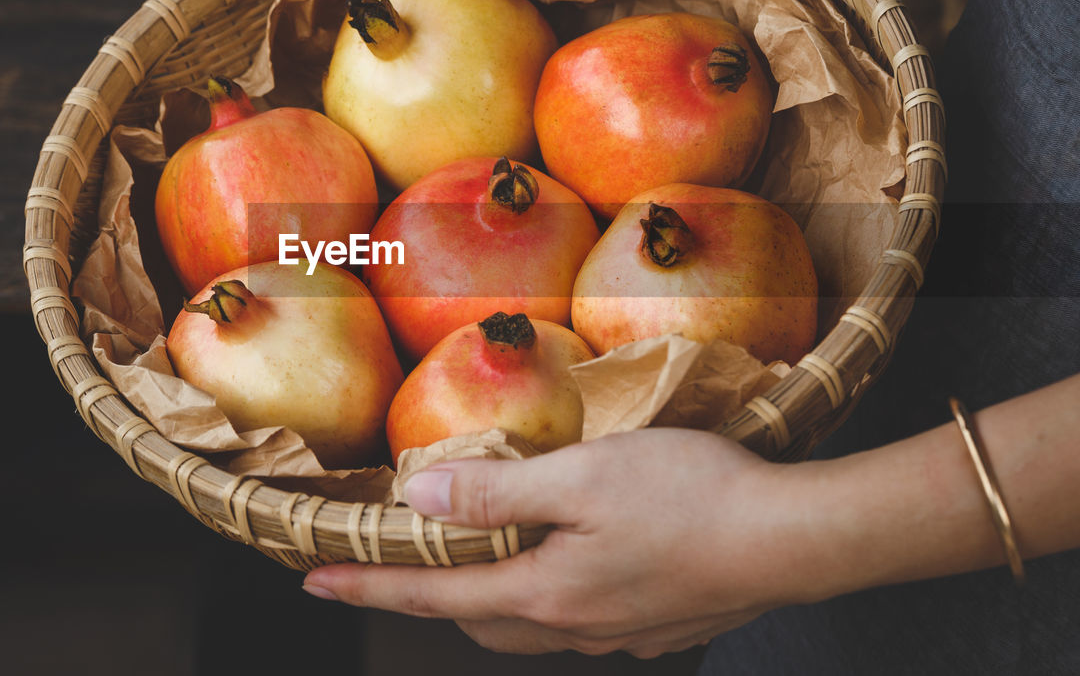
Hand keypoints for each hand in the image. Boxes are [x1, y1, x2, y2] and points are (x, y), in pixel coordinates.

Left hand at [303, 428, 808, 657]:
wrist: (793, 540)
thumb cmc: (691, 496)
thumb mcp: (580, 476)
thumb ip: (496, 489)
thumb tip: (420, 499)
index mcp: (544, 593)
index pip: (431, 594)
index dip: (368, 586)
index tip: (314, 581)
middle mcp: (573, 626)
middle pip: (476, 619)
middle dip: (426, 597)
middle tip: (391, 567)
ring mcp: (618, 633)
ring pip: (525, 625)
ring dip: (485, 598)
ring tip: (470, 563)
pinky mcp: (655, 623)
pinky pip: (573, 620)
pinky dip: (542, 596)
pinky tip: (560, 567)